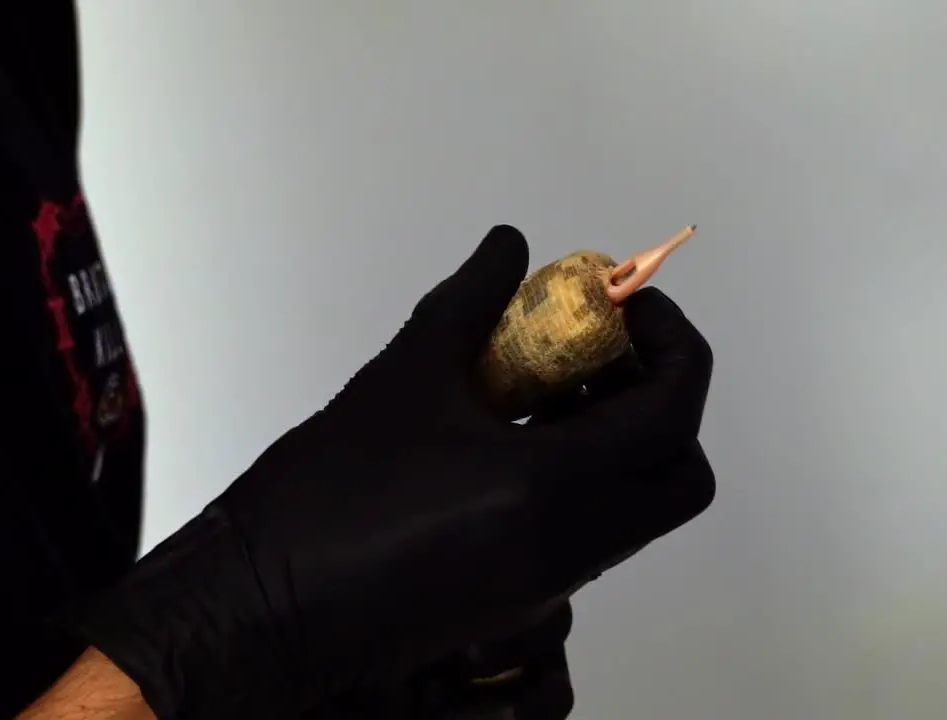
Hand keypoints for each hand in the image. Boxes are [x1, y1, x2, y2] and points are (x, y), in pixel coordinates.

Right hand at [72, 225, 714, 718]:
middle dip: (661, 402)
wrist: (266, 606)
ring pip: (638, 506)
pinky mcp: (523, 598)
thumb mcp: (405, 377)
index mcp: (553, 486)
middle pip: (680, 475)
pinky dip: (583, 475)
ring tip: (543, 385)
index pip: (673, 414)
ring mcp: (553, 581)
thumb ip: (471, 300)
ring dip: (619, 438)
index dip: (672, 344)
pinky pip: (592, 530)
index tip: (625, 306)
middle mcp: (573, 543)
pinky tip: (509, 436)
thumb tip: (511, 245)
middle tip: (598, 355)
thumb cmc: (330, 488)